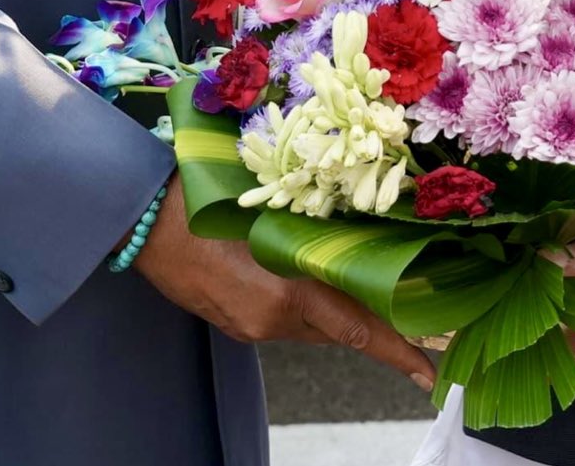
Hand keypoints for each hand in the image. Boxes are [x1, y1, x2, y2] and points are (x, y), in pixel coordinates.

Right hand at [136, 177, 435, 390]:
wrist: (145, 220)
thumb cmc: (205, 201)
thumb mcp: (269, 212)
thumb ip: (312, 234)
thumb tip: (353, 238)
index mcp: (283, 292)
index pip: (354, 329)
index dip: (396, 351)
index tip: (428, 374)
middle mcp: (270, 319)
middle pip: (337, 329)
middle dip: (370, 320)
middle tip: (408, 305)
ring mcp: (250, 327)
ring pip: (310, 325)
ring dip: (332, 305)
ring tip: (354, 274)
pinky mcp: (235, 325)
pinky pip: (283, 321)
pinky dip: (301, 302)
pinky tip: (300, 273)